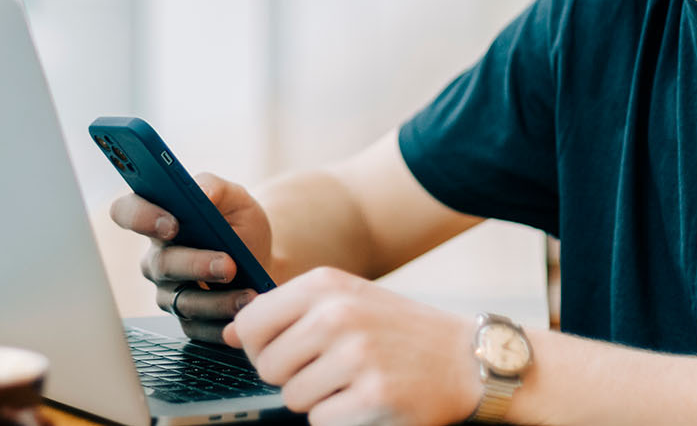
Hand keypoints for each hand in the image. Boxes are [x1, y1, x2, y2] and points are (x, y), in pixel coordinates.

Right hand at [108, 173, 274, 342]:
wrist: (263, 259)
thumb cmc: (241, 225)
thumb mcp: (235, 197)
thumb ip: (215, 187)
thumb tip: (201, 191)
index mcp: (157, 219)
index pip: (126, 212)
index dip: (141, 217)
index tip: (172, 223)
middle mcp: (156, 258)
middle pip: (161, 264)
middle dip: (196, 265)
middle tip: (229, 264)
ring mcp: (169, 292)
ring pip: (182, 302)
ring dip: (217, 301)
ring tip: (248, 296)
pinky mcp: (187, 320)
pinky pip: (198, 328)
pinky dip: (223, 324)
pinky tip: (243, 316)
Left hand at [224, 267, 480, 425]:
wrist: (467, 359)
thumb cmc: (398, 331)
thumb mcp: (345, 300)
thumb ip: (288, 312)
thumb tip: (229, 333)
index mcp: (324, 284)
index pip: (248, 324)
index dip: (260, 347)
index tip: (288, 351)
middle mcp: (336, 314)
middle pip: (266, 366)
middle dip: (291, 377)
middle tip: (331, 369)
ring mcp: (356, 355)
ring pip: (292, 397)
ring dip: (318, 399)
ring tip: (355, 381)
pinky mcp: (373, 396)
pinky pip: (321, 421)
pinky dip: (340, 419)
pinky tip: (369, 400)